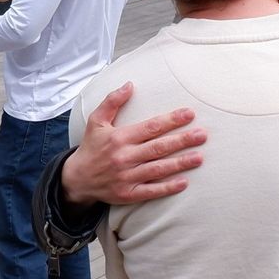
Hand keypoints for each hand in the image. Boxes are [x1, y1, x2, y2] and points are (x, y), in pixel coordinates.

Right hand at [60, 82, 205, 204]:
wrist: (77, 179)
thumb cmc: (91, 147)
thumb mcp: (96, 121)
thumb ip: (112, 101)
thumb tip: (130, 84)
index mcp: (120, 137)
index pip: (150, 127)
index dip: (171, 120)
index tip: (189, 114)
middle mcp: (124, 157)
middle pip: (158, 147)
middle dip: (182, 140)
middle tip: (202, 135)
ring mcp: (126, 177)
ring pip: (158, 169)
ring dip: (180, 163)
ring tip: (199, 158)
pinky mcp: (127, 194)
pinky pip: (150, 191)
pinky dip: (167, 188)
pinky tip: (184, 182)